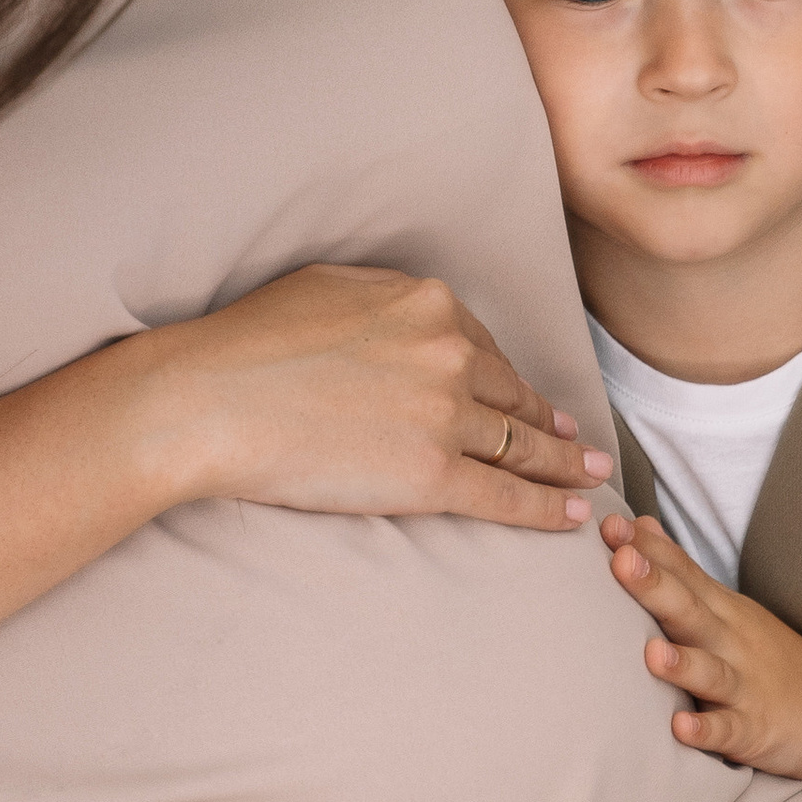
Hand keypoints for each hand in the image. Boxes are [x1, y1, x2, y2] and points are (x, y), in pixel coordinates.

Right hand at [129, 264, 609, 527]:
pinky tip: (572, 516)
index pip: (485, 348)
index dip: (511, 380)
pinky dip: (547, 509)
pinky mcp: (432, 475)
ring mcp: (446, 416)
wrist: (213, 399)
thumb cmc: (250, 341)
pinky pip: (507, 495)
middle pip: (514, 396)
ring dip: (564, 465)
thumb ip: (387, 297)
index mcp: (429, 304)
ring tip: (589, 477)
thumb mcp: (330, 285)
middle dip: (551, 422)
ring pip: (523, 445)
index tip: (530, 399)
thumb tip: (411, 311)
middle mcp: (450, 354)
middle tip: (578, 441)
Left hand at [602, 515, 801, 801]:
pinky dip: (707, 730)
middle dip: (656, 586)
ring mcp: (744, 687)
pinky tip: (681, 727)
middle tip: (622, 562)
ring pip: (710, 673)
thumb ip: (679, 571)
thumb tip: (636, 527)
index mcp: (721, 610)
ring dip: (682, 663)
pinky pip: (729, 731)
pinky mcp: (754, 731)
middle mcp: (731, 642)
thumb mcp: (726, 607)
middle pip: (691, 611)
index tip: (611, 524)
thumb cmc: (764, 656)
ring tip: (652, 654)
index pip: (683, 572)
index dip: (647, 549)